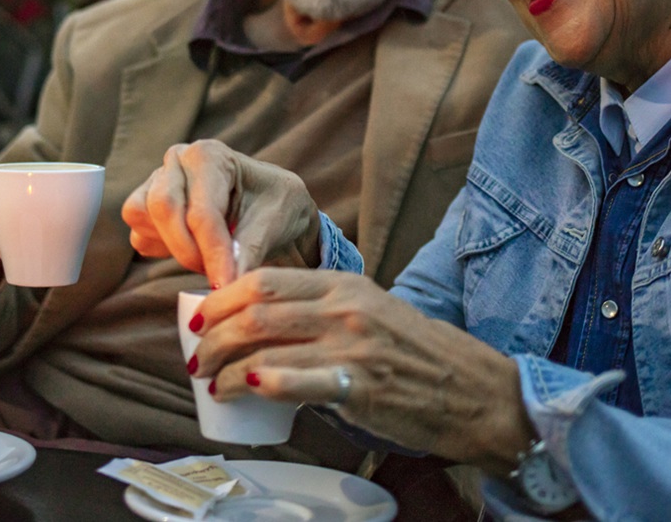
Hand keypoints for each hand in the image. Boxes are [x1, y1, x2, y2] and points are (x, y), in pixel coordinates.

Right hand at [121, 140, 319, 287]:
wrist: (270, 205)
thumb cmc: (276, 205)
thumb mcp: (275, 222)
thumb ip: (248, 250)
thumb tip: (228, 284)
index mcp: (210, 155)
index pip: (202, 210)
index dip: (213, 253)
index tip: (226, 285)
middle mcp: (177, 160)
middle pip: (163, 209)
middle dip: (188, 251)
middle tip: (217, 276)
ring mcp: (157, 180)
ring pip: (143, 219)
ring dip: (174, 248)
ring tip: (209, 258)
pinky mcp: (146, 206)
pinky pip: (139, 234)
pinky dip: (162, 250)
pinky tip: (194, 250)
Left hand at [191, 268, 533, 474]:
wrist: (473, 389)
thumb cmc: (416, 354)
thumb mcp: (369, 310)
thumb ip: (322, 309)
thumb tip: (258, 322)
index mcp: (344, 284)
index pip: (265, 279)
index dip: (221, 298)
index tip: (200, 319)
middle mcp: (345, 308)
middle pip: (254, 312)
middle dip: (212, 337)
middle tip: (197, 358)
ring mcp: (352, 346)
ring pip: (264, 348)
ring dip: (225, 369)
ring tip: (212, 384)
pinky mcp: (359, 386)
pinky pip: (296, 381)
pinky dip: (261, 384)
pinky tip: (243, 392)